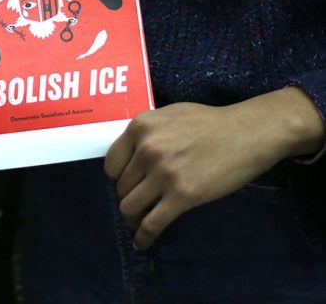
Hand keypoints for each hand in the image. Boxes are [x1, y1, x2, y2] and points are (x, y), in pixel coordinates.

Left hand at [104, 87, 325, 249]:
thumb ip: (146, 133)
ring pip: (130, 207)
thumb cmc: (210, 123)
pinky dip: (144, 237)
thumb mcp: (168, 116)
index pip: (111, 164)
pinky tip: (142, 243)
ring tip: (140, 222)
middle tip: (142, 202)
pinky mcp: (182, 195)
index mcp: (139, 127)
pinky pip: (151, 223)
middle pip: (121, 187)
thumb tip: (129, 155)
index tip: (129, 183)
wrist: (248, 133)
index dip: (118, 177)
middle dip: (129, 197)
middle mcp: (146, 149)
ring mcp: (163, 173)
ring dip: (133, 218)